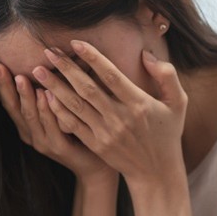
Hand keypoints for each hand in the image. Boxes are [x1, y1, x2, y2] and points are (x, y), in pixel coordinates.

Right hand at [0, 56, 116, 182]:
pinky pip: (52, 126)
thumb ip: (48, 92)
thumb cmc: (77, 132)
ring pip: (31, 116)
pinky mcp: (60, 148)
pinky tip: (45, 95)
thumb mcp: (57, 111)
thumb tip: (40, 61)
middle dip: (5, 86)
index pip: (8, 100)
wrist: (94, 165)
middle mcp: (30, 134)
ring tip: (20, 77)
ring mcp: (44, 142)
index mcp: (26, 125)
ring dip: (25, 96)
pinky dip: (47, 110)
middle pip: (13, 107)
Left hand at [30, 41, 187, 186]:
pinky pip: (72, 125)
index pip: (111, 76)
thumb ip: (167, 75)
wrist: (156, 172)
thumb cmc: (167, 133)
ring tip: (38, 71)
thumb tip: (145, 55)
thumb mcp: (178, 102)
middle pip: (87, 89)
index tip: (75, 43)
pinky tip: (45, 97)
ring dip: (54, 87)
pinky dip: (58, 110)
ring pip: (75, 106)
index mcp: (139, 104)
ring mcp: (106, 133)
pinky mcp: (96, 144)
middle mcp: (120, 118)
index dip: (92, 58)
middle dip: (65, 68)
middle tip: (48, 52)